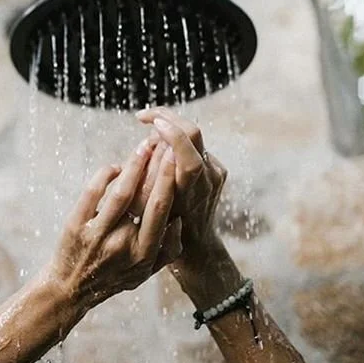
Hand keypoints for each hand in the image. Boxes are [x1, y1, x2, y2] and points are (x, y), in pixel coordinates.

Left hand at [46, 136, 182, 310]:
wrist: (70, 288)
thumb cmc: (114, 277)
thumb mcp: (146, 272)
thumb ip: (168, 249)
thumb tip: (180, 218)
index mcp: (143, 253)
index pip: (161, 210)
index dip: (170, 182)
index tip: (177, 160)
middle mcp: (122, 244)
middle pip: (142, 197)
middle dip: (154, 167)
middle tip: (163, 144)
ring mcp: (98, 234)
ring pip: (119, 192)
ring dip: (133, 165)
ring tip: (143, 147)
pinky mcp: (75, 225)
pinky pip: (92, 193)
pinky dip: (104, 175)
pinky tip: (114, 167)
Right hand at [136, 107, 226, 263]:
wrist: (197, 246)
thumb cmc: (165, 229)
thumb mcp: (151, 206)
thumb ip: (151, 175)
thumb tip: (152, 139)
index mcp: (190, 188)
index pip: (187, 148)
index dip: (170, 131)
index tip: (149, 122)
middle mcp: (208, 178)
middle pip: (193, 132)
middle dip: (168, 117)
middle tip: (144, 116)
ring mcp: (217, 173)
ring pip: (195, 136)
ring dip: (171, 127)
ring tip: (149, 129)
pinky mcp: (219, 171)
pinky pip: (197, 147)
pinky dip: (178, 141)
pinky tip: (162, 146)